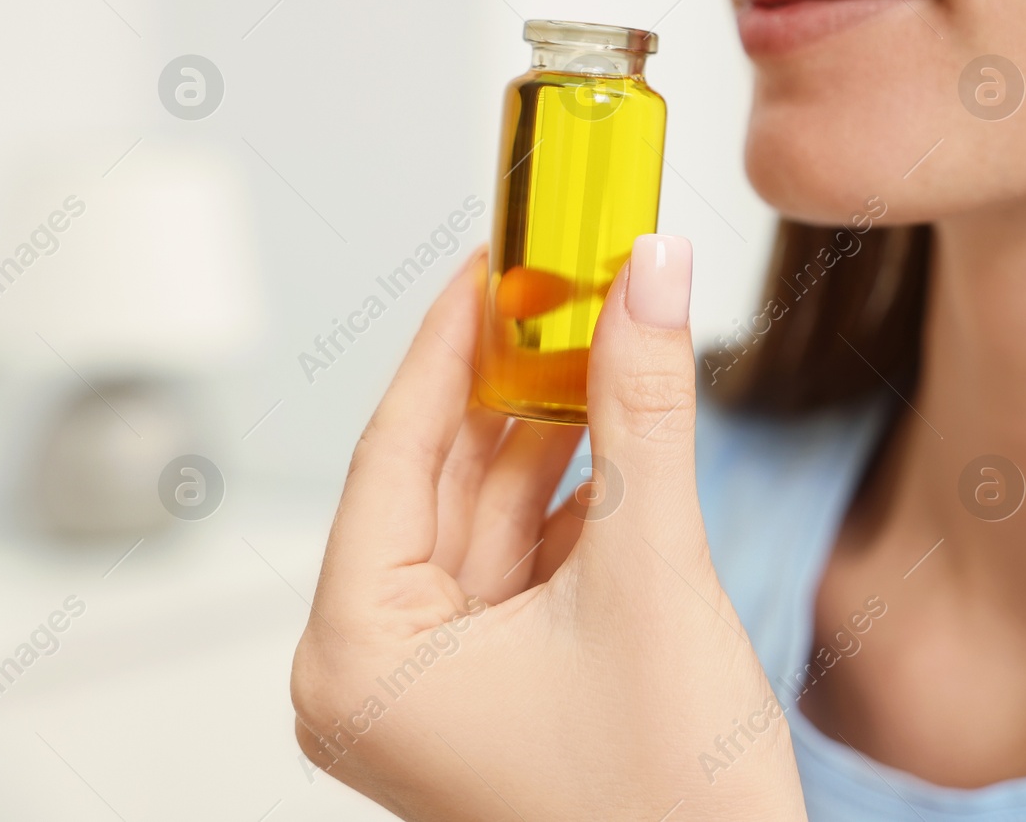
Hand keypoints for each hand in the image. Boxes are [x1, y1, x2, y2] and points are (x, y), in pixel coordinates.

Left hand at [290, 237, 806, 820]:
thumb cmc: (667, 805)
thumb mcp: (653, 573)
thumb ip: (646, 409)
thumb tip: (651, 273)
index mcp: (357, 658)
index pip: (392, 450)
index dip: (450, 341)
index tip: (493, 259)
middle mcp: (375, 673)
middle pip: (440, 479)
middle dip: (512, 383)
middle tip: (566, 286)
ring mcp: (435, 686)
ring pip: (486, 516)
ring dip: (553, 435)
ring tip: (606, 341)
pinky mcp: (495, 688)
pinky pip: (520, 562)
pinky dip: (572, 500)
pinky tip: (619, 435)